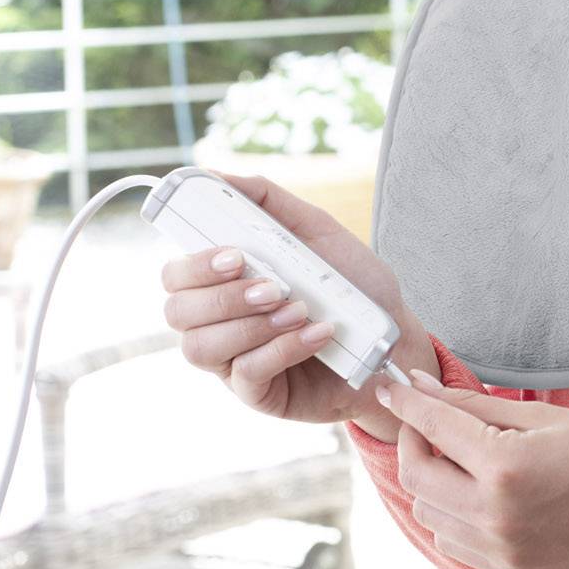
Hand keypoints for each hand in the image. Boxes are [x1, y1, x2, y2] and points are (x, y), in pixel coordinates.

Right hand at [158, 167, 424, 429]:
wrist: (394, 341)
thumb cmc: (352, 288)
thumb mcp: (317, 233)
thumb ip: (268, 203)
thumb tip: (216, 174)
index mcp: (221, 285)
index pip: (174, 276)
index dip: (194, 265)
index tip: (235, 255)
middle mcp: (217, 324)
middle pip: (177, 312)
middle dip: (222, 296)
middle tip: (272, 286)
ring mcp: (233, 362)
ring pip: (199, 347)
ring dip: (249, 324)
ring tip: (298, 309)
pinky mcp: (258, 394)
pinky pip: (245, 374)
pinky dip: (281, 349)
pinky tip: (317, 334)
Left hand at [375, 370, 568, 568]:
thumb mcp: (544, 417)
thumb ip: (475, 406)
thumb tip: (424, 390)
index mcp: (505, 466)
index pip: (432, 427)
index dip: (406, 401)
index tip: (390, 385)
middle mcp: (494, 514)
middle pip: (417, 478)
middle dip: (414, 443)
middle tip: (430, 422)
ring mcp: (501, 548)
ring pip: (428, 515)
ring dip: (431, 483)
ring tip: (462, 460)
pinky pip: (453, 542)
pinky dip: (451, 515)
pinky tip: (478, 494)